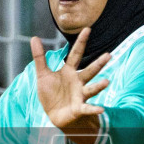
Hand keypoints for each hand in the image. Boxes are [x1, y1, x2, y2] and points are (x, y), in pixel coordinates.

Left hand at [31, 28, 111, 143]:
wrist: (54, 115)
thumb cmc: (51, 94)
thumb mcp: (43, 74)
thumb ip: (39, 57)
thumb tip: (34, 37)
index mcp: (69, 72)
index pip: (76, 54)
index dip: (81, 42)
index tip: (87, 29)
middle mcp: (78, 82)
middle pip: (89, 71)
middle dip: (99, 64)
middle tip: (109, 55)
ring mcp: (80, 95)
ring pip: (91, 89)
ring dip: (99, 86)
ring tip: (107, 82)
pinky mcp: (79, 108)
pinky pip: (87, 108)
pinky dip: (94, 109)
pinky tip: (101, 109)